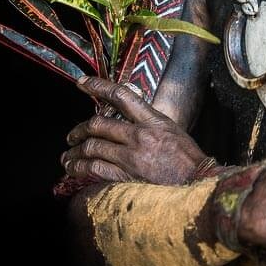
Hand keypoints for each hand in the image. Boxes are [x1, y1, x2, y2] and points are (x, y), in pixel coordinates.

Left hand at [60, 76, 208, 184]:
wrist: (198, 182)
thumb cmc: (187, 157)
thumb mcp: (171, 129)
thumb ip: (147, 122)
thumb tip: (126, 118)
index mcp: (152, 119)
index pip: (121, 95)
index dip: (97, 86)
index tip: (81, 83)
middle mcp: (139, 135)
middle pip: (98, 124)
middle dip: (79, 130)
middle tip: (71, 136)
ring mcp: (132, 157)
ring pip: (93, 148)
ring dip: (75, 152)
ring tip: (68, 157)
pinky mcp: (128, 177)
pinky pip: (96, 170)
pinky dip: (81, 168)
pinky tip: (74, 170)